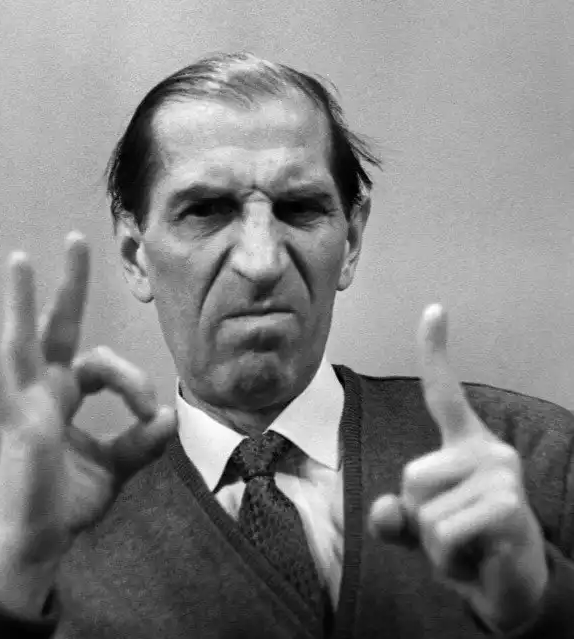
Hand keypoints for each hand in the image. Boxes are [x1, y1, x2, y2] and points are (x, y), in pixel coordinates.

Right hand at [0, 232, 176, 592]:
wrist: (41, 542)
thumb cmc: (70, 501)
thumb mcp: (118, 466)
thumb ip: (142, 442)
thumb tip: (170, 417)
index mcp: (66, 394)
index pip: (102, 365)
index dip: (132, 382)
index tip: (151, 414)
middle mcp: (45, 390)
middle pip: (57, 327)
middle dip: (69, 285)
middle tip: (77, 239)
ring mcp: (26, 405)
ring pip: (23, 344)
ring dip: (22, 301)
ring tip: (21, 260)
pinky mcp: (13, 428)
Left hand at [367, 304, 547, 631]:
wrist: (509, 586)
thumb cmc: (464, 543)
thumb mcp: (418, 527)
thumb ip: (394, 517)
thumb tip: (385, 512)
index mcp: (465, 445)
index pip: (444, 394)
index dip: (435, 352)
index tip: (433, 309)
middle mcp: (489, 451)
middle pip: (412, 477)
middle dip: (420, 516)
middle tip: (453, 531)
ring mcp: (502, 475)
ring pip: (425, 510)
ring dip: (434, 542)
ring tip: (466, 545)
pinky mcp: (508, 505)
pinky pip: (443, 532)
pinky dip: (447, 557)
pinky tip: (476, 557)